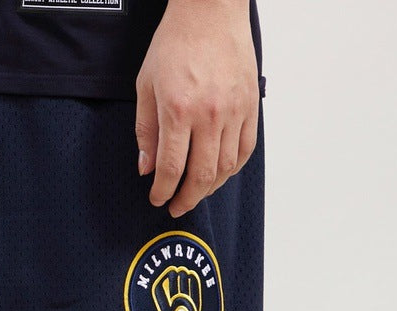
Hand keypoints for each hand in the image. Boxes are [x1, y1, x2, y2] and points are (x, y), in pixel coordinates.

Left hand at [136, 0, 259, 218]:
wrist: (210, 10)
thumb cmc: (176, 42)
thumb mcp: (146, 85)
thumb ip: (145, 131)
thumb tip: (146, 168)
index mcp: (178, 110)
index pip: (171, 169)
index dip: (163, 192)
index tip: (158, 199)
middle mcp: (209, 115)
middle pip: (201, 176)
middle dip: (187, 199)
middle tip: (177, 206)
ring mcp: (234, 111)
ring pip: (225, 168)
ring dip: (209, 188)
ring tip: (196, 192)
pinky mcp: (251, 105)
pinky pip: (245, 150)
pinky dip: (232, 169)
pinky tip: (220, 173)